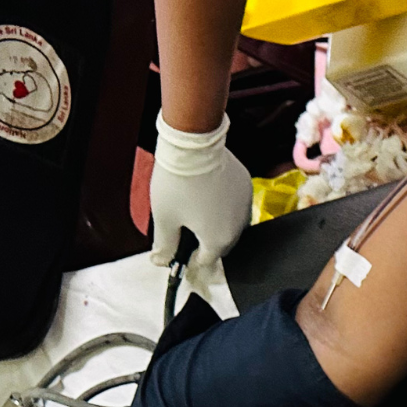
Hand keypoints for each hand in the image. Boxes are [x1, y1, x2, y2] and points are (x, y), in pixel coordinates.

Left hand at [149, 111, 251, 270]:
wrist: (193, 145)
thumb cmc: (177, 182)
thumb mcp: (164, 218)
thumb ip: (164, 245)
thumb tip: (161, 261)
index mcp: (219, 240)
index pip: (206, 260)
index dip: (190, 258)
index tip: (178, 248)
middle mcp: (238, 227)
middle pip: (221, 244)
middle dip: (204, 242)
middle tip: (185, 229)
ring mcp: (245, 205)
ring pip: (231, 224)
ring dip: (216, 224)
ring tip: (196, 209)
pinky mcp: (246, 186)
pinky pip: (236, 204)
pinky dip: (224, 205)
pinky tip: (208, 194)